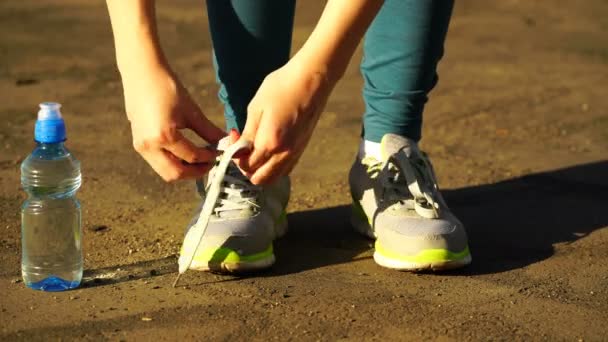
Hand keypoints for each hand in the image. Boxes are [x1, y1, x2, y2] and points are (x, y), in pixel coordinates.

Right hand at [121, 65, 224, 181]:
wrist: (141, 72)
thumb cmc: (168, 87)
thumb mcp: (192, 111)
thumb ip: (209, 131)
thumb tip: (227, 142)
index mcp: (164, 136)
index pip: (192, 157)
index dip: (209, 158)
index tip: (220, 153)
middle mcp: (149, 146)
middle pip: (175, 174)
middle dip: (195, 172)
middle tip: (210, 163)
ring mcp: (141, 146)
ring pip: (165, 172)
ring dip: (183, 170)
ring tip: (199, 160)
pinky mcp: (138, 143)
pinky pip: (158, 162)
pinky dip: (173, 162)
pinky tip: (185, 153)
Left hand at [237, 60, 334, 184]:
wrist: (311, 80)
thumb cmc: (281, 87)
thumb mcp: (256, 107)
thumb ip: (248, 133)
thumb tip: (239, 149)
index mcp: (270, 143)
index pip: (246, 166)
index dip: (235, 156)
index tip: (234, 137)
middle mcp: (284, 154)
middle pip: (259, 179)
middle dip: (246, 169)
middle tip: (242, 150)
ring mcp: (295, 153)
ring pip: (274, 178)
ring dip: (260, 170)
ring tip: (255, 151)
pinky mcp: (302, 149)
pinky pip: (285, 169)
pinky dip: (274, 168)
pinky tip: (269, 150)